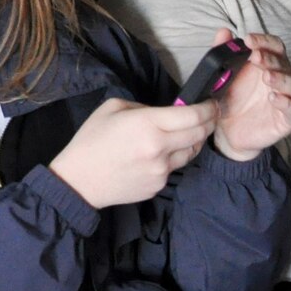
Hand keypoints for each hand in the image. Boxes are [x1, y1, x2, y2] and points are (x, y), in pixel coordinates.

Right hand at [50, 98, 215, 209]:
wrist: (79, 181)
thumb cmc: (91, 140)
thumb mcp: (113, 108)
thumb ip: (143, 107)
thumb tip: (164, 113)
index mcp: (148, 125)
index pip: (192, 115)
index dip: (207, 108)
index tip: (212, 104)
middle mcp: (160, 148)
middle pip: (199, 134)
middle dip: (209, 123)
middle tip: (210, 116)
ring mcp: (161, 170)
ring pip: (190, 153)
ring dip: (194, 141)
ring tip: (188, 133)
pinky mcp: (159, 186)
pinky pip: (174, 168)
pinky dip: (173, 159)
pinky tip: (160, 154)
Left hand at [210, 29, 290, 161]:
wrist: (228, 132)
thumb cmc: (231, 100)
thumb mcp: (222, 75)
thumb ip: (223, 53)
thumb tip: (223, 31)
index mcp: (268, 64)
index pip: (274, 46)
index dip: (264, 41)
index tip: (248, 40)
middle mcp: (281, 78)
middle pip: (284, 63)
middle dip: (270, 59)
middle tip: (256, 57)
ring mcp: (287, 98)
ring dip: (281, 78)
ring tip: (266, 77)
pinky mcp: (287, 118)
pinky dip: (285, 101)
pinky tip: (273, 98)